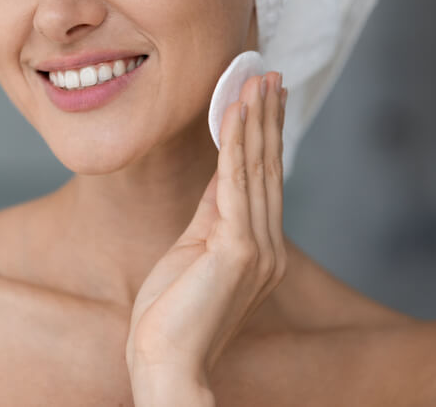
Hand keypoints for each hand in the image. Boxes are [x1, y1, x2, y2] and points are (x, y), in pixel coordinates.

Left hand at [126, 73, 287, 401]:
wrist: (165, 361)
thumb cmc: (171, 314)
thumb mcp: (193, 251)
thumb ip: (211, 212)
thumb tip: (220, 171)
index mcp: (261, 250)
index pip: (265, 181)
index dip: (266, 137)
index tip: (268, 99)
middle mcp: (268, 247)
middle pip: (269, 168)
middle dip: (268, 118)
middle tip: (270, 75)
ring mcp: (258, 249)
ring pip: (257, 168)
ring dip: (256, 119)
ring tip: (257, 80)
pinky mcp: (237, 250)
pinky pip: (235, 183)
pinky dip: (235, 144)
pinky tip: (234, 112)